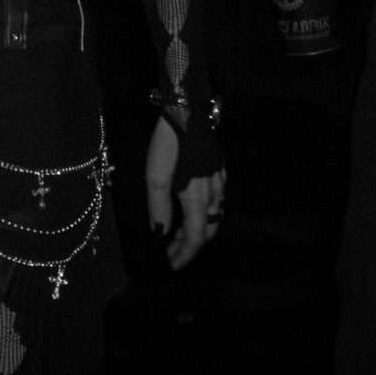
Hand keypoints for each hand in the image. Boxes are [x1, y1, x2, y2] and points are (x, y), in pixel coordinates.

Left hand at [144, 118, 223, 269]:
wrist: (188, 110)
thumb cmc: (169, 143)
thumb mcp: (156, 175)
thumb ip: (159, 207)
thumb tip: (160, 234)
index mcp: (198, 197)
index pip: (196, 237)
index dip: (184, 254)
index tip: (171, 265)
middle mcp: (214, 192)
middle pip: (208, 230)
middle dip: (190, 245)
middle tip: (171, 251)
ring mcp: (219, 179)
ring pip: (214, 215)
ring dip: (197, 229)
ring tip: (178, 232)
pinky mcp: (219, 168)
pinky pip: (217, 200)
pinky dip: (204, 213)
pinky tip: (192, 207)